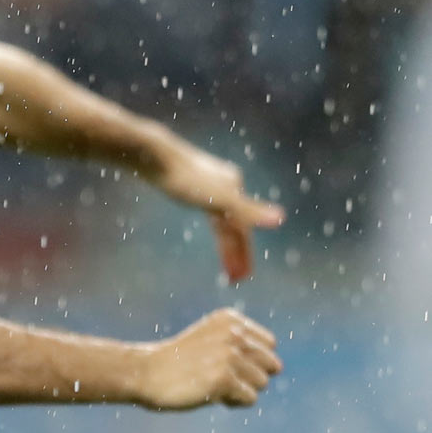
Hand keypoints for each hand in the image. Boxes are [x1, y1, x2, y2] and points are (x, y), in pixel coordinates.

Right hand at [136, 308, 280, 409]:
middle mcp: (233, 333)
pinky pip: (249, 398)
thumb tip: (277, 367)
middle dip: (252, 375)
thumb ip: (240, 343)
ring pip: (262, 383)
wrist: (145, 372)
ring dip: (241, 390)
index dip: (251, 359)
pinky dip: (234, 402)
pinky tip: (210, 395)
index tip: (224, 361)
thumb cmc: (179, 360)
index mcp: (230, 319)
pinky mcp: (224, 379)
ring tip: (213, 385)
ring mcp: (229, 356)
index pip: (269, 345)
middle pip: (271, 364)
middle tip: (222, 377)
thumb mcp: (210, 338)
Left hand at [154, 145, 283, 281]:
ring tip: (225, 261)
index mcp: (234, 189)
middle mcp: (226, 185)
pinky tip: (211, 223)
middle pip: (234, 226)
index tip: (241, 278)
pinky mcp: (190, 181)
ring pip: (222, 218)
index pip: (243, 231)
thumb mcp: (216, 197)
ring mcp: (209, 182)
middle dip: (235, 253)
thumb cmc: (183, 178)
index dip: (243, 255)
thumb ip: (246, 210)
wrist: (151, 153)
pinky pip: (209, 209)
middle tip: (234, 278)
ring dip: (225, 241)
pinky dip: (214, 223)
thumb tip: (280, 218)